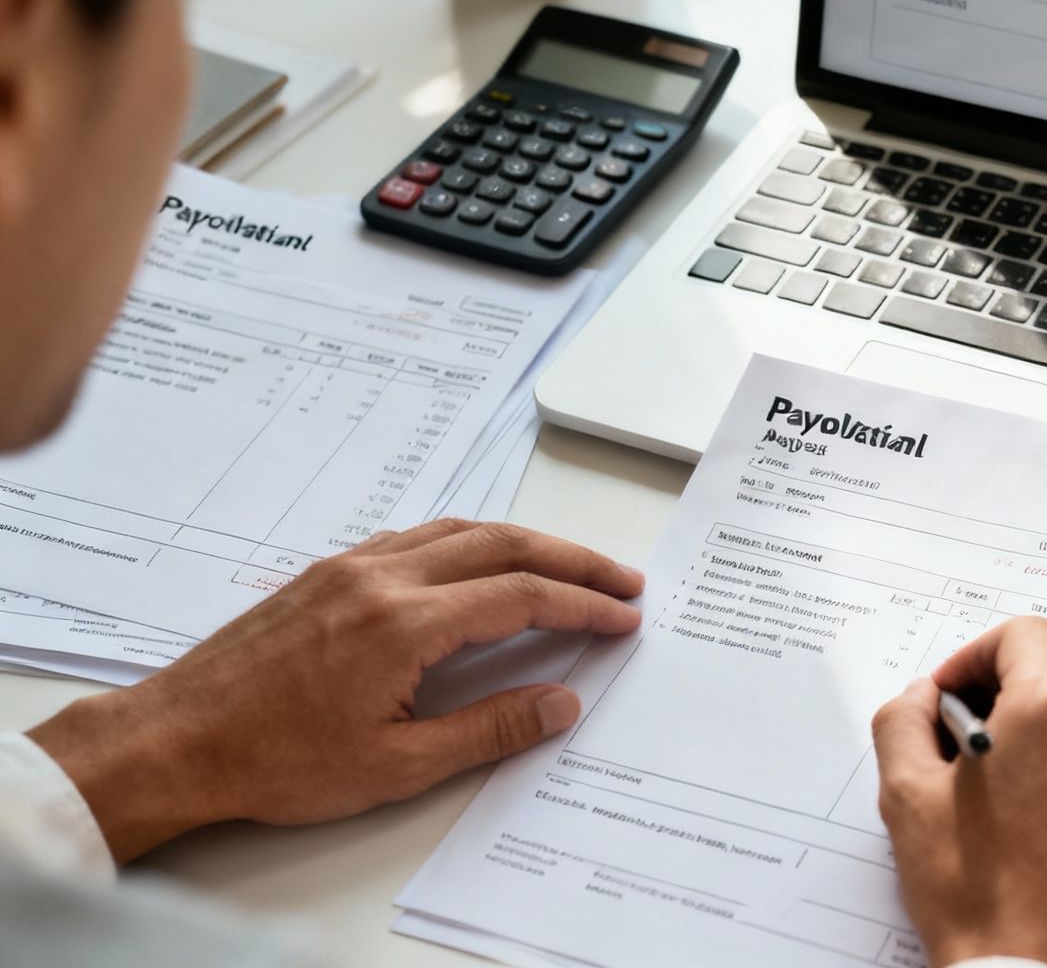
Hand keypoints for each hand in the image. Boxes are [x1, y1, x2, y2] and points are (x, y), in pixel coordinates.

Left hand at [27, 518, 642, 861]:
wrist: (174, 741)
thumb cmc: (272, 760)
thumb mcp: (395, 765)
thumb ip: (489, 731)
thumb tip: (559, 705)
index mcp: (403, 623)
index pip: (521, 596)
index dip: (582, 604)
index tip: (623, 616)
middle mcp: (380, 578)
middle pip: (502, 545)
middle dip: (572, 559)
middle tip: (621, 580)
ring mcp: (349, 568)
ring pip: (459, 530)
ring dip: (524, 542)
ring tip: (568, 565)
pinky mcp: (326, 574)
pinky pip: (417, 537)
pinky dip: (470, 541)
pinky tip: (481, 562)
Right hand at [871, 617, 1046, 967]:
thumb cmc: (974, 892)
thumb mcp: (907, 795)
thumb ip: (903, 718)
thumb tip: (923, 697)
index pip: (1022, 635)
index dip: (975, 657)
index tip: (949, 697)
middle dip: (1002, 706)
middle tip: (959, 757)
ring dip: (1038, 744)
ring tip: (996, 800)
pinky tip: (1034, 824)